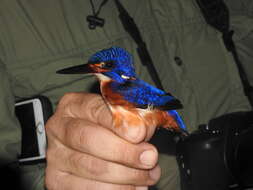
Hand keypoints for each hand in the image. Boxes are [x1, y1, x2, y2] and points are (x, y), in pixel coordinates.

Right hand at [45, 93, 160, 189]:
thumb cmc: (107, 129)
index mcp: (73, 105)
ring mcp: (56, 157)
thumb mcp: (119, 116)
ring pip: (92, 169)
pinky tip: (135, 185)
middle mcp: (59, 128)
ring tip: (150, 173)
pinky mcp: (58, 181)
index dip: (120, 122)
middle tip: (150, 157)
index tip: (140, 133)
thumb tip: (143, 128)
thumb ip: (132, 118)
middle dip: (125, 151)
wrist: (88, 149)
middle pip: (89, 140)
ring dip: (128, 175)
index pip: (96, 110)